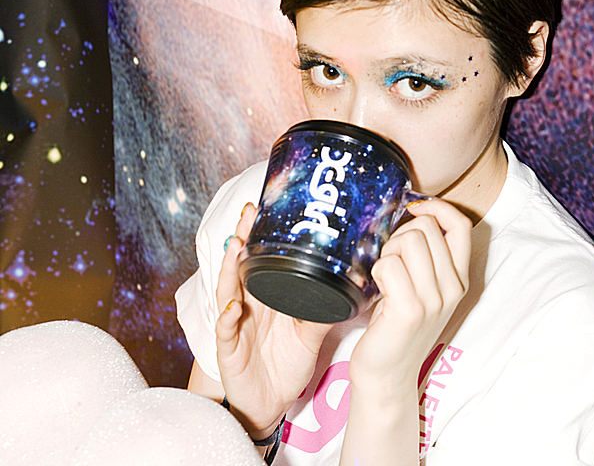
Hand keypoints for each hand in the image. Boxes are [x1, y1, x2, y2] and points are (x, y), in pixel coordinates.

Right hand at [215, 203, 334, 439]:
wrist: (271, 403)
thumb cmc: (287, 363)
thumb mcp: (311, 333)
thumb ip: (324, 310)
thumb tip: (351, 286)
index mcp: (267, 297)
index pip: (262, 259)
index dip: (262, 235)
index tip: (268, 207)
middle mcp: (247, 305)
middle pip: (241, 265)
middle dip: (243, 238)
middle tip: (250, 212)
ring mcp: (235, 324)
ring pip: (227, 290)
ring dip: (230, 268)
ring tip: (236, 246)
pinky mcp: (228, 349)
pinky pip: (225, 330)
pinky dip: (227, 317)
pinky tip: (233, 306)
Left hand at [349, 198, 471, 387]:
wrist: (387, 374)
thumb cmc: (395, 325)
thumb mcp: (421, 288)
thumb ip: (425, 257)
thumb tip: (410, 215)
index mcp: (459, 279)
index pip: (461, 226)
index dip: (437, 207)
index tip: (414, 209)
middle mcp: (452, 289)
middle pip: (426, 228)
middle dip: (399, 235)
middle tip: (389, 260)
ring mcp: (434, 301)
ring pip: (408, 242)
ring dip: (387, 252)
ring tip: (384, 276)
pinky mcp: (410, 311)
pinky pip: (389, 265)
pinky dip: (376, 270)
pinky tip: (377, 289)